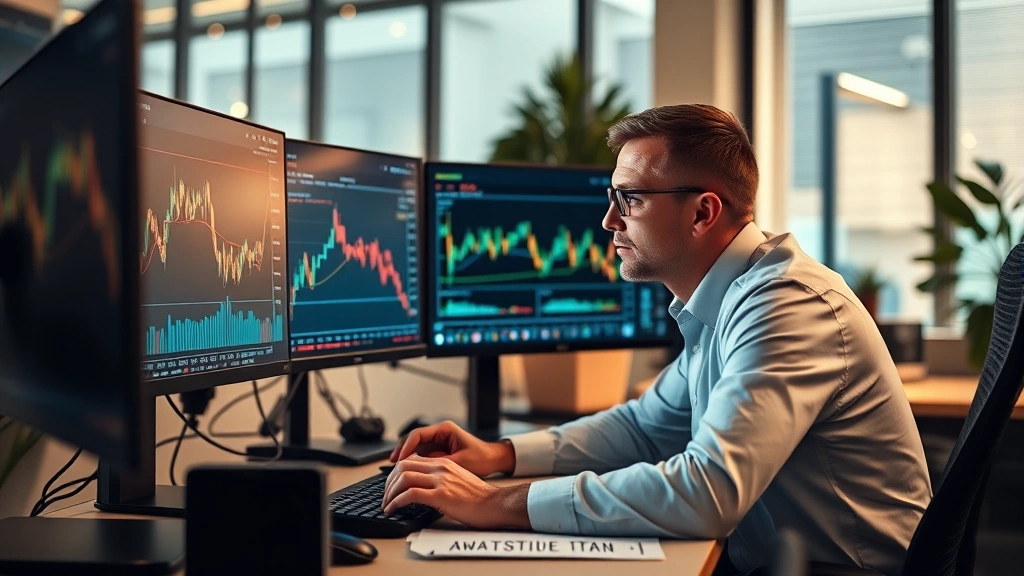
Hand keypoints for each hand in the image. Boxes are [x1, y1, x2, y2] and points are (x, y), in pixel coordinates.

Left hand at [381, 455, 529, 529]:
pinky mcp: (441, 495)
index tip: (391, 486)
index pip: (411, 460)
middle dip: (389, 483)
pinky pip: (410, 494)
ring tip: (386, 505)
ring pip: (403, 478)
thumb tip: (424, 487)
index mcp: (444, 463)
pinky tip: (393, 509)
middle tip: (385, 497)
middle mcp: (441, 468)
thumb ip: (441, 478)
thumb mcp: (458, 480)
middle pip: (403, 466)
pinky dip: (396, 502)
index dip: (395, 473)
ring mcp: (440, 480)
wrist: (494, 504)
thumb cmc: (479, 498)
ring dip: (389, 493)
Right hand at [389, 420, 514, 476]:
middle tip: (392, 465)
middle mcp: (440, 433)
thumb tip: (419, 470)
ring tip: (396, 471)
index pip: (417, 435)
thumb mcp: (460, 462)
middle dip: (401, 452)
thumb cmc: (482, 458)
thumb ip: (439, 464)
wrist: (495, 460)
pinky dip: (414, 463)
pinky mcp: (440, 451)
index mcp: (444, 429)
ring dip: (406, 458)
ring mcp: (439, 441)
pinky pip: (423, 455)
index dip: (406, 448)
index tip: (399, 460)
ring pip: (416, 448)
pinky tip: (408, 473)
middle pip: (413, 440)